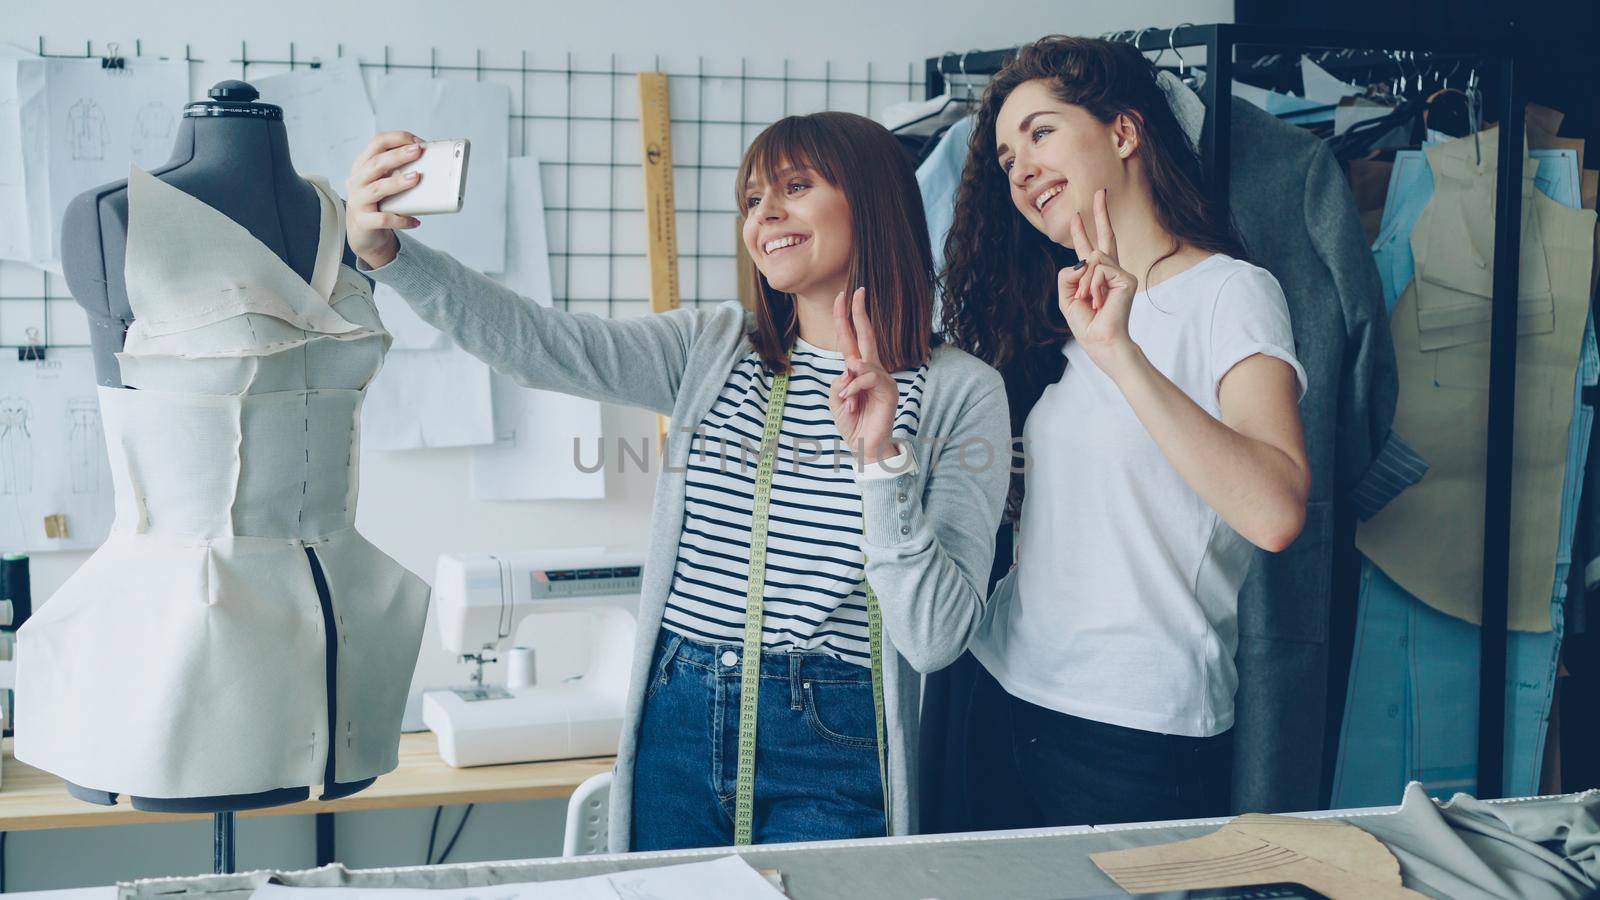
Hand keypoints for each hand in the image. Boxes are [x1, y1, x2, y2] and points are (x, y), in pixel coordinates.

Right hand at [345, 131, 426, 268]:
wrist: (362, 231)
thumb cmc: (378, 201)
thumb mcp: (384, 181)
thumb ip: (398, 170)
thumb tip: (432, 164)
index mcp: (363, 165)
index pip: (377, 143)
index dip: (397, 139)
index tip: (417, 142)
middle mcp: (357, 181)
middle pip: (376, 163)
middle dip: (398, 156)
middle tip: (417, 151)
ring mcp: (358, 201)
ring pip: (378, 188)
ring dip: (398, 182)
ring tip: (416, 178)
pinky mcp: (364, 221)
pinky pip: (384, 219)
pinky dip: (401, 219)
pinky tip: (415, 220)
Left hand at [827, 288, 898, 465]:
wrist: (864, 447)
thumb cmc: (852, 422)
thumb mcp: (836, 399)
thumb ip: (839, 381)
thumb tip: (851, 370)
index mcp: (857, 370)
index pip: (851, 338)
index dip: (845, 317)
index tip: (842, 296)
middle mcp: (871, 370)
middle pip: (867, 335)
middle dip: (860, 313)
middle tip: (858, 291)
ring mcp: (883, 379)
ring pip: (863, 363)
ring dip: (849, 382)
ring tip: (845, 399)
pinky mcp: (889, 390)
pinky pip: (869, 379)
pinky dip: (855, 389)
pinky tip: (850, 401)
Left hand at [1058, 188, 1140, 375]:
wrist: (1100, 341)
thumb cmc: (1086, 324)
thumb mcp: (1066, 297)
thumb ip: (1068, 274)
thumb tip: (1084, 259)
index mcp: (1096, 276)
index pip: (1090, 249)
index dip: (1081, 233)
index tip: (1076, 215)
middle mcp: (1111, 271)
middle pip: (1106, 236)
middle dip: (1101, 213)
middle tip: (1099, 192)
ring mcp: (1121, 274)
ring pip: (1092, 259)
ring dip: (1084, 283)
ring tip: (1090, 301)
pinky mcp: (1126, 279)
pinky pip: (1100, 268)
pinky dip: (1092, 285)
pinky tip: (1098, 300)